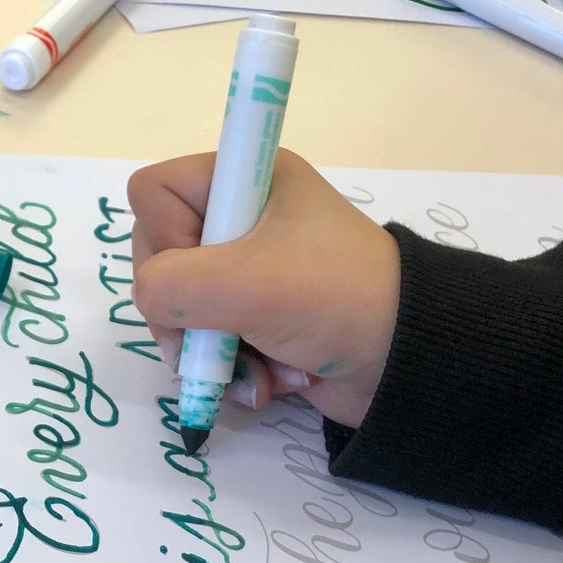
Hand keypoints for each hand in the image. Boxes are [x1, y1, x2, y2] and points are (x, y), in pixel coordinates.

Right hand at [129, 149, 400, 428]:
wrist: (409, 362)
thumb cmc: (334, 299)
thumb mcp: (244, 283)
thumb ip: (169, 286)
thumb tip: (153, 304)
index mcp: (246, 179)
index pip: (153, 194)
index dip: (162, 238)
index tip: (205, 271)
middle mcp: (243, 219)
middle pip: (159, 260)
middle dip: (186, 313)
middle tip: (216, 335)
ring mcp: (250, 273)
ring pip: (182, 312)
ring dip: (214, 352)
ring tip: (256, 370)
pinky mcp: (260, 321)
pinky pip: (213, 345)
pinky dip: (236, 371)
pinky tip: (268, 384)